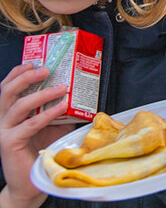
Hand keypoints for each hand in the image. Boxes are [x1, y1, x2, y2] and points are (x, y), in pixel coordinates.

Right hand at [0, 64, 72, 207]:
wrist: (31, 181)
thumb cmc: (41, 150)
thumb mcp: (54, 125)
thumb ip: (60, 111)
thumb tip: (80, 95)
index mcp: (10, 113)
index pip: (8, 88)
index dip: (17, 73)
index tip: (33, 61)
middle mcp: (4, 120)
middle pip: (7, 92)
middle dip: (26, 77)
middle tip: (46, 69)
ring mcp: (5, 131)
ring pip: (18, 105)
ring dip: (41, 93)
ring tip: (61, 87)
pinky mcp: (9, 143)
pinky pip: (29, 124)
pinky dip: (47, 114)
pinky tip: (62, 107)